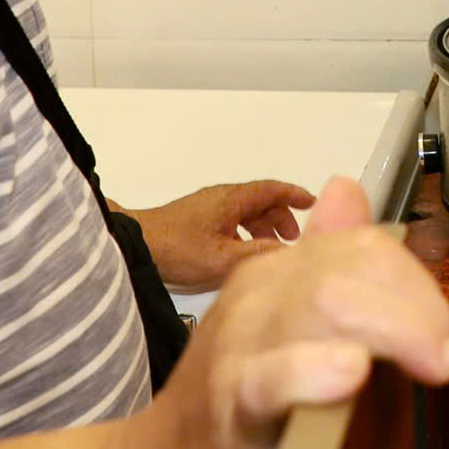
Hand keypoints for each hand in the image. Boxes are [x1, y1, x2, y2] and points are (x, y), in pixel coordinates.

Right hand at [124, 176, 448, 448]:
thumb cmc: (233, 404)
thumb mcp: (283, 322)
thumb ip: (326, 263)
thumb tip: (348, 190)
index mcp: (276, 274)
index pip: (363, 247)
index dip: (418, 285)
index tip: (448, 338)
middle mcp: (257, 297)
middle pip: (351, 271)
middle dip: (416, 309)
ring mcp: (239, 347)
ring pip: (323, 306)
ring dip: (392, 330)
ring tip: (432, 362)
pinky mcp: (228, 405)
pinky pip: (271, 376)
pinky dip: (314, 372)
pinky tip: (350, 374)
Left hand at [126, 179, 316, 293]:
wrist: (136, 244)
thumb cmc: (180, 249)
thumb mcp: (224, 258)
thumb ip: (258, 254)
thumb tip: (288, 251)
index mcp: (232, 199)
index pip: (271, 190)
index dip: (294, 195)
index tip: (312, 202)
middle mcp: (222, 197)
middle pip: (260, 200)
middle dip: (281, 216)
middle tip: (293, 239)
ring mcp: (208, 207)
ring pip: (246, 211)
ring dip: (263, 226)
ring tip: (271, 249)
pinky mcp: (197, 219)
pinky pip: (232, 219)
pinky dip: (246, 231)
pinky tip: (244, 252)